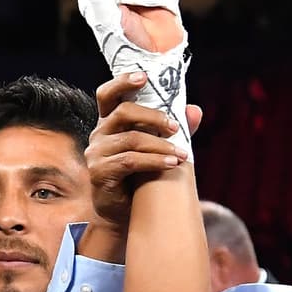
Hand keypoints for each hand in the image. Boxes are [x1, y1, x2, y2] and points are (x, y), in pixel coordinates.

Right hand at [86, 74, 198, 229]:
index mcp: (108, 123)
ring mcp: (96, 153)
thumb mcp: (156, 149)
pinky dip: (154, 161)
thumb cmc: (139, 177)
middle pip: (123, 112)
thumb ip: (172, 129)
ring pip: (131, 139)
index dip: (122, 82)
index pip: (107, 94)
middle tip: (175, 127)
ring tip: (182, 155)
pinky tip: (171, 165)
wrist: (122, 214)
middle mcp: (98, 134)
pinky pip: (130, 161)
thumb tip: (194, 110)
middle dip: (153, 117)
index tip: (144, 77)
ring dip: (161, 146)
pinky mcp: (100, 172)